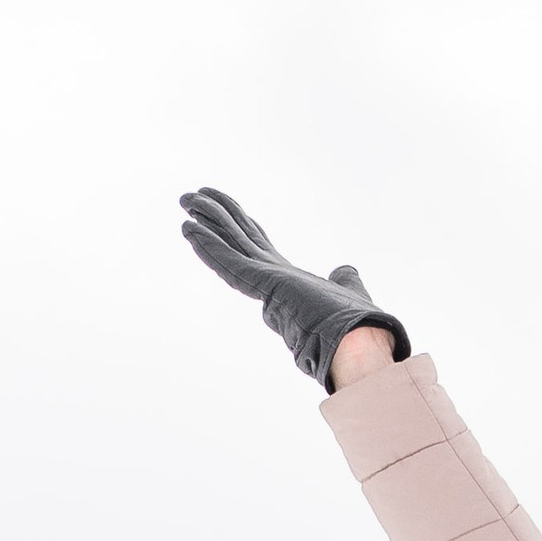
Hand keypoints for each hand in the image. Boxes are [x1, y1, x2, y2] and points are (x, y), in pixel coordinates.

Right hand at [178, 187, 409, 389]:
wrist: (356, 344)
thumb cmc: (352, 324)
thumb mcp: (347, 288)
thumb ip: (342, 279)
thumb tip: (345, 272)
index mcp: (285, 276)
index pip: (255, 241)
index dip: (237, 221)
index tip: (221, 205)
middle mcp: (269, 277)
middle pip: (236, 237)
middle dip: (214, 215)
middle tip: (189, 196)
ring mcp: (263, 282)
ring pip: (229, 244)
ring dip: (206, 224)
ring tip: (185, 202)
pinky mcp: (262, 285)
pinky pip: (229, 262)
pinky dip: (209, 246)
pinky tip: (189, 229)